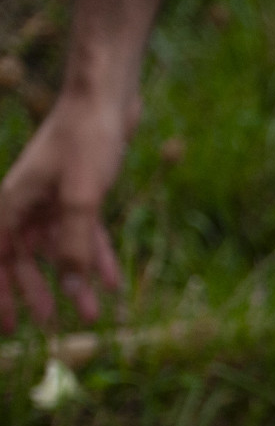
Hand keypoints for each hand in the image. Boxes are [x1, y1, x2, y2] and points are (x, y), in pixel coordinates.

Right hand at [0, 91, 133, 331]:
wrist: (106, 98)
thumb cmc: (86, 140)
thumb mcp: (82, 198)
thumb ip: (74, 244)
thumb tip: (70, 288)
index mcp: (14, 203)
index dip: (0, 292)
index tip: (9, 326)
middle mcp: (27, 201)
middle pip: (24, 257)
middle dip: (36, 293)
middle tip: (49, 327)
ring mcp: (53, 197)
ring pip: (57, 249)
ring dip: (73, 281)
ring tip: (92, 314)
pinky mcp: (80, 192)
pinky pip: (84, 234)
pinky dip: (96, 257)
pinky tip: (113, 283)